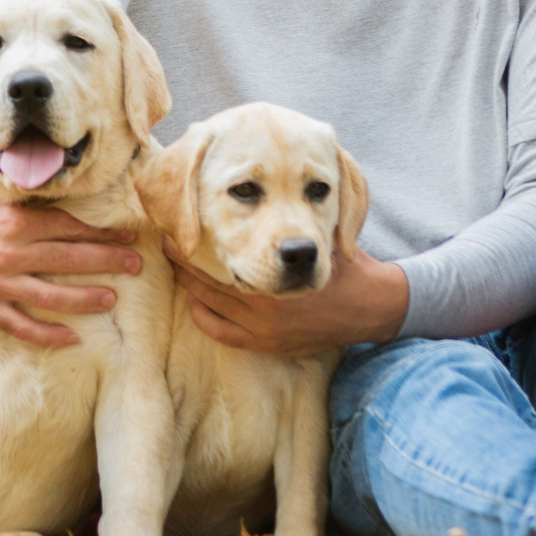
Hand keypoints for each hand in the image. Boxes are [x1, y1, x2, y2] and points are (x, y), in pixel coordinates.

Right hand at [0, 176, 138, 348]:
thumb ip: (27, 194)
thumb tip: (64, 189)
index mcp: (16, 221)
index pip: (70, 226)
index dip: (102, 231)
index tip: (127, 234)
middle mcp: (11, 253)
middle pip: (69, 259)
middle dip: (106, 262)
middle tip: (134, 265)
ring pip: (51, 295)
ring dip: (86, 298)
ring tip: (111, 299)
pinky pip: (21, 324)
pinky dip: (48, 334)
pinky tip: (73, 337)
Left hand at [166, 243, 408, 357]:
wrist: (369, 307)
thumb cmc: (344, 264)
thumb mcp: (318, 234)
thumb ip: (290, 222)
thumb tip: (259, 189)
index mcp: (277, 277)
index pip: (219, 259)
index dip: (194, 242)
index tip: (177, 227)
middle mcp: (266, 307)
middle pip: (208, 283)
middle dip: (184, 262)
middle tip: (166, 243)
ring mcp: (266, 330)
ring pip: (211, 307)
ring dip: (191, 287)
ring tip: (176, 268)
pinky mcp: (268, 345)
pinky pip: (224, 334)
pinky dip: (205, 318)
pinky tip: (195, 303)